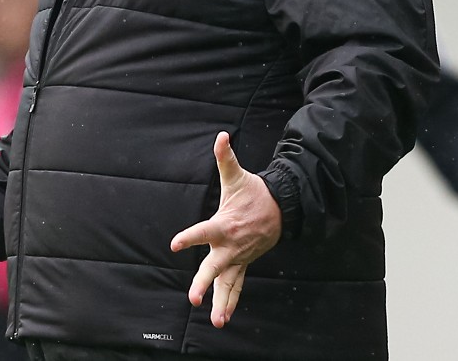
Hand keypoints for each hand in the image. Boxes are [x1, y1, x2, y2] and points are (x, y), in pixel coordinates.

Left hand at [170, 132, 282, 328]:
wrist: (282, 209)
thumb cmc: (254, 192)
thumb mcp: (237, 176)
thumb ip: (225, 158)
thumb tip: (221, 136)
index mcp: (224, 225)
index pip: (203, 231)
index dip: (189, 237)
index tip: (175, 244)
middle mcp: (230, 246)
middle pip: (214, 267)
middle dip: (204, 283)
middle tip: (193, 298)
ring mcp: (238, 258)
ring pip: (228, 283)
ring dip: (222, 302)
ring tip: (216, 321)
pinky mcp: (243, 264)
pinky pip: (236, 286)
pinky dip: (230, 301)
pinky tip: (222, 318)